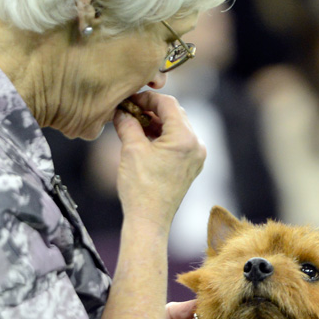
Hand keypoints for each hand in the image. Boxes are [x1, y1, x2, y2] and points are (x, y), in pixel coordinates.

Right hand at [113, 92, 205, 231]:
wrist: (149, 220)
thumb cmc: (140, 188)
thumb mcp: (131, 149)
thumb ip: (127, 123)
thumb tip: (121, 110)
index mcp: (185, 138)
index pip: (168, 103)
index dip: (147, 98)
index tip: (130, 99)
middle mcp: (196, 145)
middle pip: (175, 114)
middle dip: (151, 109)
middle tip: (130, 109)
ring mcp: (195, 157)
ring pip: (176, 128)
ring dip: (156, 123)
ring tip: (134, 124)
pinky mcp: (190, 167)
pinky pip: (178, 142)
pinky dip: (162, 137)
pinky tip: (144, 138)